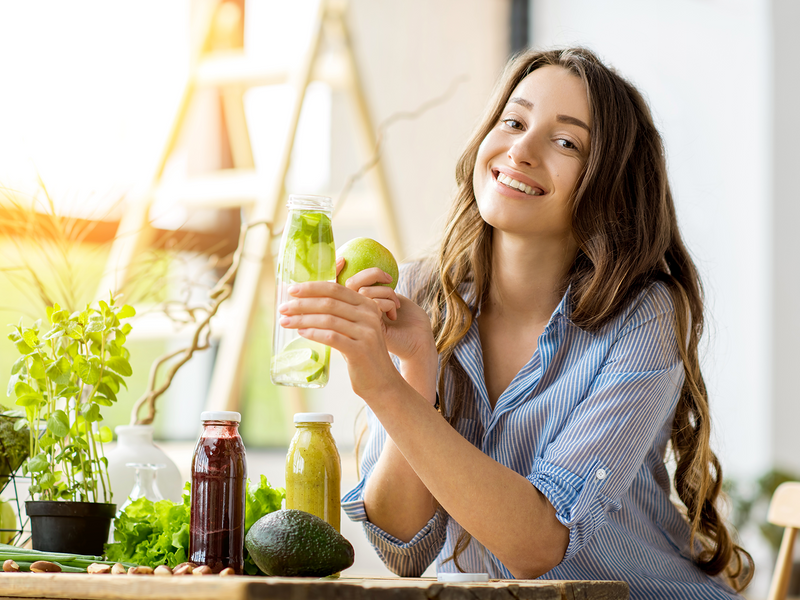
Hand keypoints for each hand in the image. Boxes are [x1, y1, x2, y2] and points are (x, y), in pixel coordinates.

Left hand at [277, 281, 401, 397]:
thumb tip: (304, 304)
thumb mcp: (355, 328)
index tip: (291, 290)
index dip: (312, 287)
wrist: (381, 382)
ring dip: (303, 319)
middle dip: (302, 303)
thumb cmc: (362, 354)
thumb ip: (339, 314)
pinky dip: (313, 333)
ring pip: (328, 319)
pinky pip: (331, 337)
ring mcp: (366, 332)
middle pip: (329, 302)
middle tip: (283, 308)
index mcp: (367, 304)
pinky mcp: (360, 350)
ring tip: (286, 322)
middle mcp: (369, 314)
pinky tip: (301, 333)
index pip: (336, 289)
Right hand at [336, 258, 435, 362]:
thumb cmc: (408, 320)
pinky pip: (372, 304)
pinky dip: (387, 302)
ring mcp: (358, 322)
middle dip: (372, 274)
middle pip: (349, 283)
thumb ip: (375, 288)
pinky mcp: (368, 328)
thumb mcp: (392, 299)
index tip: (342, 260)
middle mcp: (353, 314)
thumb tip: (360, 270)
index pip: (337, 284)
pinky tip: (394, 314)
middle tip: (388, 279)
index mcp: (356, 305)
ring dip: (385, 292)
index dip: (334, 270)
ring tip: (396, 305)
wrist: (418, 343)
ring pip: (363, 292)